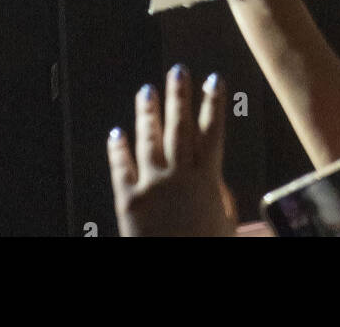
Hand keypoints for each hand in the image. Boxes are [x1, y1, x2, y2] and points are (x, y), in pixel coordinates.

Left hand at [108, 68, 235, 236]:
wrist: (179, 269)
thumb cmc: (206, 248)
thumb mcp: (223, 224)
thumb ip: (220, 198)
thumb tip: (215, 181)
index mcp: (206, 180)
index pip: (211, 132)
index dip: (213, 103)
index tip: (215, 79)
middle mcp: (180, 176)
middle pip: (180, 127)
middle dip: (180, 95)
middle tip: (178, 70)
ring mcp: (153, 185)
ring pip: (151, 139)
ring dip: (149, 112)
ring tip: (147, 90)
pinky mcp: (129, 201)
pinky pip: (122, 167)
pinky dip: (118, 149)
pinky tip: (116, 133)